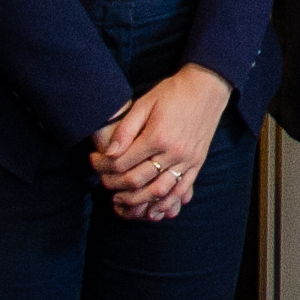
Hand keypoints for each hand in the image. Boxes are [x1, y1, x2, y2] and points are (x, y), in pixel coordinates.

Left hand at [90, 66, 230, 221]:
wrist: (206, 88)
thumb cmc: (172, 93)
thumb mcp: (144, 104)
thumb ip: (125, 129)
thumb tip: (108, 152)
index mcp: (157, 136)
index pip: (123, 162)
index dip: (103, 166)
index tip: (93, 161)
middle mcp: (174, 152)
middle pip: (138, 180)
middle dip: (115, 185)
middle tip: (103, 183)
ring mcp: (188, 160)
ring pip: (159, 192)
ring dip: (137, 201)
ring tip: (120, 201)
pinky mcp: (197, 164)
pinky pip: (181, 190)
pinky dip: (166, 204)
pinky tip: (152, 211)